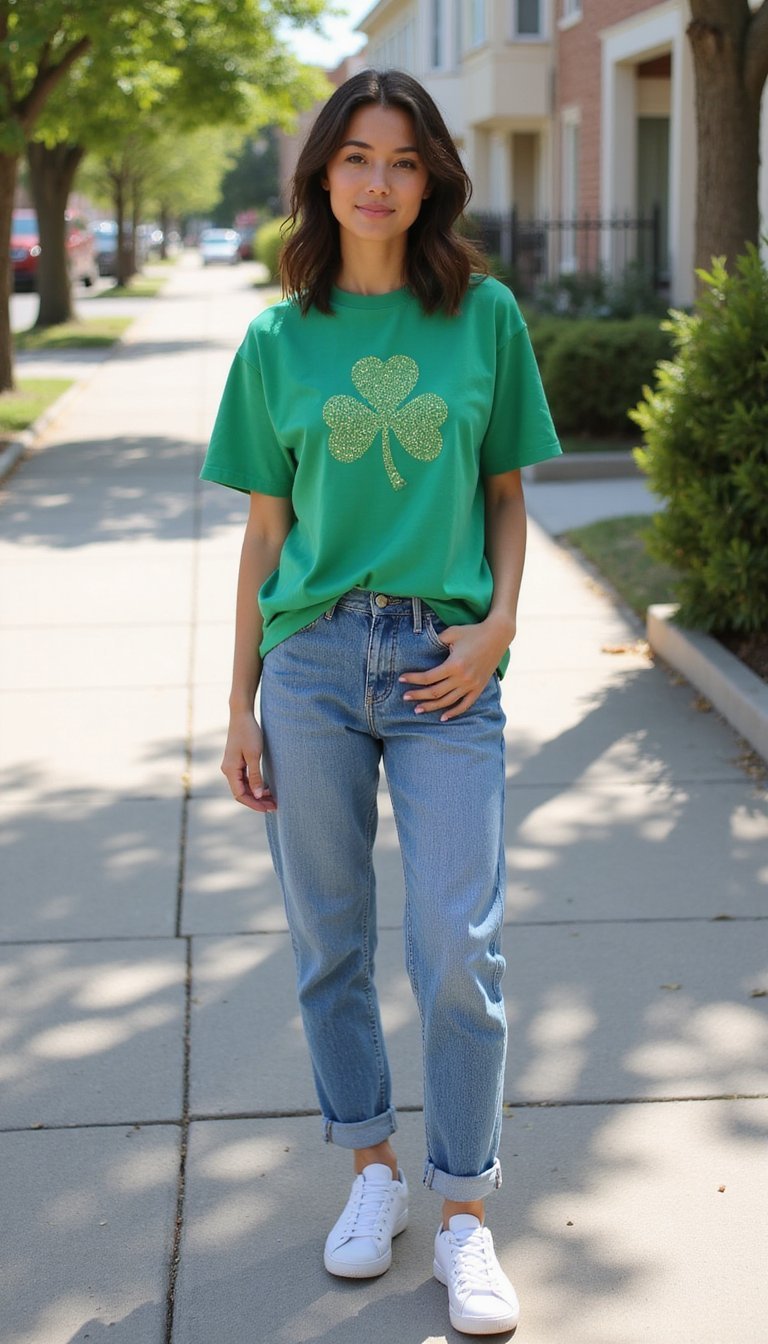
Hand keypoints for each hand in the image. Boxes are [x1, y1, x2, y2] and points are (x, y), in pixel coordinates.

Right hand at [221, 710, 275, 811]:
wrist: (241, 715)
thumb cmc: (249, 733)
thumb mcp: (254, 755)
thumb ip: (255, 776)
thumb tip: (256, 795)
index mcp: (230, 770)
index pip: (240, 795)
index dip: (254, 804)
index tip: (268, 808)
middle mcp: (228, 770)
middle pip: (241, 792)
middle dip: (257, 801)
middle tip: (274, 806)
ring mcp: (232, 766)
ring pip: (243, 786)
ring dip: (257, 794)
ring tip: (272, 798)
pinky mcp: (236, 761)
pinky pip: (244, 778)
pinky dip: (255, 785)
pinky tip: (266, 788)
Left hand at [399, 614, 514, 720]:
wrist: (498, 636)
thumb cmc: (473, 632)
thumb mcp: (452, 632)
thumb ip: (436, 640)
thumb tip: (420, 645)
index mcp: (454, 665)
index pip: (428, 677)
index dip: (413, 679)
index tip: (401, 679)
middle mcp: (462, 678)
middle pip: (435, 692)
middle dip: (418, 696)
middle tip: (404, 697)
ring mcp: (471, 685)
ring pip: (448, 701)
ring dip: (431, 707)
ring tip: (417, 710)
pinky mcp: (479, 688)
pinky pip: (465, 705)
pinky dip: (454, 712)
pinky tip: (443, 717)